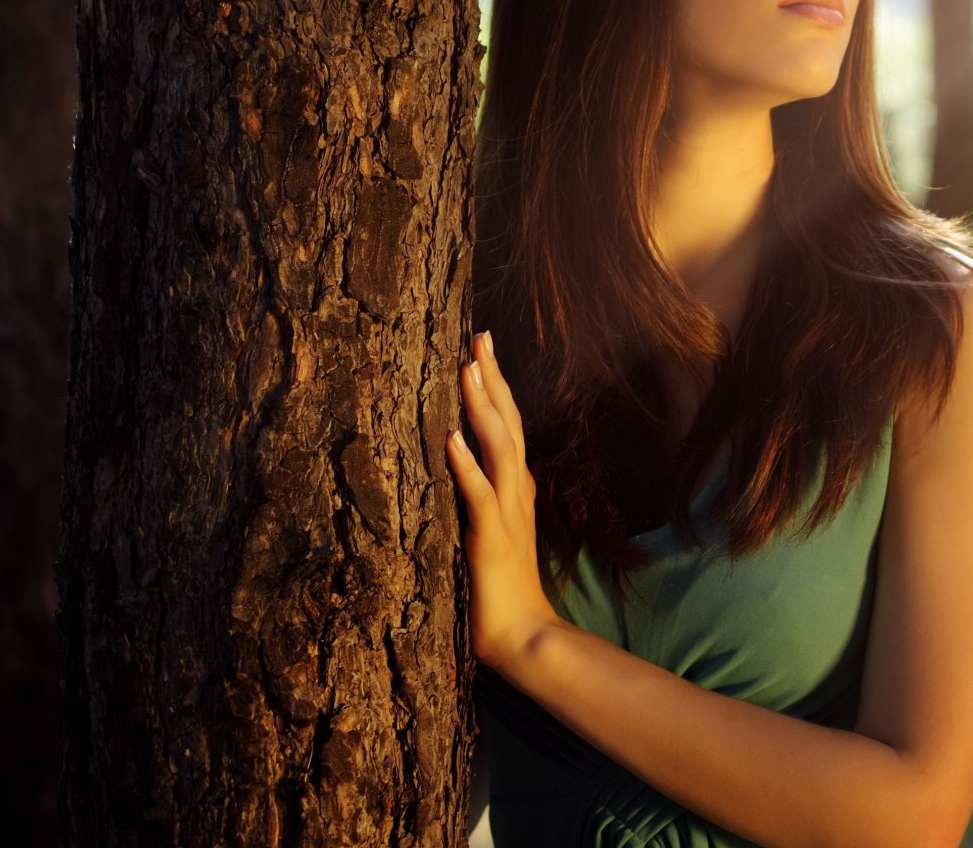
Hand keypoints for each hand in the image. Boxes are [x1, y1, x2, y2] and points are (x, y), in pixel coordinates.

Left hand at [447, 330, 561, 665]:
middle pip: (508, 424)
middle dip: (492, 379)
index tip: (481, 349)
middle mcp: (516, 492)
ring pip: (498, 448)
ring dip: (482, 408)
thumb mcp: (493, 532)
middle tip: (480, 336)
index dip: (496, 386)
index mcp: (515, 489)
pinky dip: (466, 465)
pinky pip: (477, 495)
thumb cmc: (499, 590)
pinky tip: (451, 438)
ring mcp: (506, 513)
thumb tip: (463, 467)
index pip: (508, 426)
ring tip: (467, 369)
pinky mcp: (491, 538)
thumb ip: (484, 499)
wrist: (521, 635)